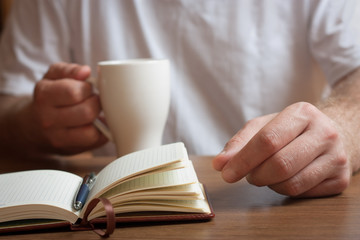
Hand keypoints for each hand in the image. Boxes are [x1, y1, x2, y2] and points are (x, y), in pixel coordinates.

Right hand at [32, 62, 106, 153]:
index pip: (74, 92)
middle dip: (96, 103)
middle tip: (93, 101)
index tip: (88, 88)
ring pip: (92, 131)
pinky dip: (101, 132)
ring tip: (93, 113)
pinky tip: (95, 125)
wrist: (32, 127)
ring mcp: (59, 138)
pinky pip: (95, 141)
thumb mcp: (52, 77)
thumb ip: (69, 70)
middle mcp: (48, 119)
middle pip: (87, 112)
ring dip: (99, 119)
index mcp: (44, 96)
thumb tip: (85, 71)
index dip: (87, 88)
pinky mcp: (71, 150)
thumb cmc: (49, 98)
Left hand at [212, 102, 351, 196]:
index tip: (226, 173)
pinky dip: (285, 190)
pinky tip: (285, 178)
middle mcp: (325, 133)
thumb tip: (220, 164)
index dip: (243, 160)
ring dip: (269, 184)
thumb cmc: (290, 131)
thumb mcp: (264, 127)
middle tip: (249, 175)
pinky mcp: (341, 179)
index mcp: (302, 113)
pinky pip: (303, 194)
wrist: (332, 135)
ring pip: (291, 184)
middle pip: (280, 165)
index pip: (268, 141)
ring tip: (267, 173)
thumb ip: (239, 143)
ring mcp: (336, 157)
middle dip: (256, 175)